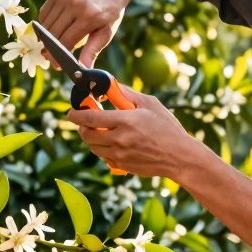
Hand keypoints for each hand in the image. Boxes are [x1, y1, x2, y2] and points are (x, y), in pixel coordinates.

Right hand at [37, 0, 132, 67]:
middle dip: (50, 50)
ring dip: (45, 39)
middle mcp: (75, 4)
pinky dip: (44, 25)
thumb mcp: (106, 32)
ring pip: (46, 25)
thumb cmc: (109, 12)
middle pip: (53, 34)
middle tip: (51, 59)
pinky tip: (50, 32)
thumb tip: (84, 69)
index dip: (59, 56)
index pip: (66, 41)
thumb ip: (93, 50)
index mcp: (89, 16)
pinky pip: (43, 14)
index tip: (57, 65)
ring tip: (50, 48)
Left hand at [66, 86, 204, 179]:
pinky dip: (103, 149)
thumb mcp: (150, 104)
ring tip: (102, 130)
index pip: (90, 118)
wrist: (179, 157)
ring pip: (93, 147)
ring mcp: (119, 155)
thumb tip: (110, 85)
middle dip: (82, 126)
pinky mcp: (121, 166)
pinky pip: (103, 157)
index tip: (72, 111)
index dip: (76, 114)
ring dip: (92, 138)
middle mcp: (119, 139)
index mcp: (125, 121)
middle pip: (86, 134)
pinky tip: (114, 142)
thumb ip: (127, 94)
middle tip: (87, 120)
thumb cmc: (167, 128)